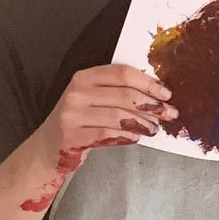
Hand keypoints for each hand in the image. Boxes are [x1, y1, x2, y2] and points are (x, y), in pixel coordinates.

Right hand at [34, 63, 172, 164]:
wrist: (50, 145)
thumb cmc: (80, 120)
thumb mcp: (93, 98)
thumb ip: (118, 92)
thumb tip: (157, 95)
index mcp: (84, 77)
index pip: (122, 73)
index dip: (148, 83)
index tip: (166, 94)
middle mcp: (76, 92)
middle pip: (125, 95)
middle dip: (153, 106)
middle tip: (168, 113)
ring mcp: (72, 114)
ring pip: (119, 116)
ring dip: (143, 123)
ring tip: (153, 128)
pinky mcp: (72, 136)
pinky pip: (108, 134)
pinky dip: (127, 136)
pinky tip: (135, 137)